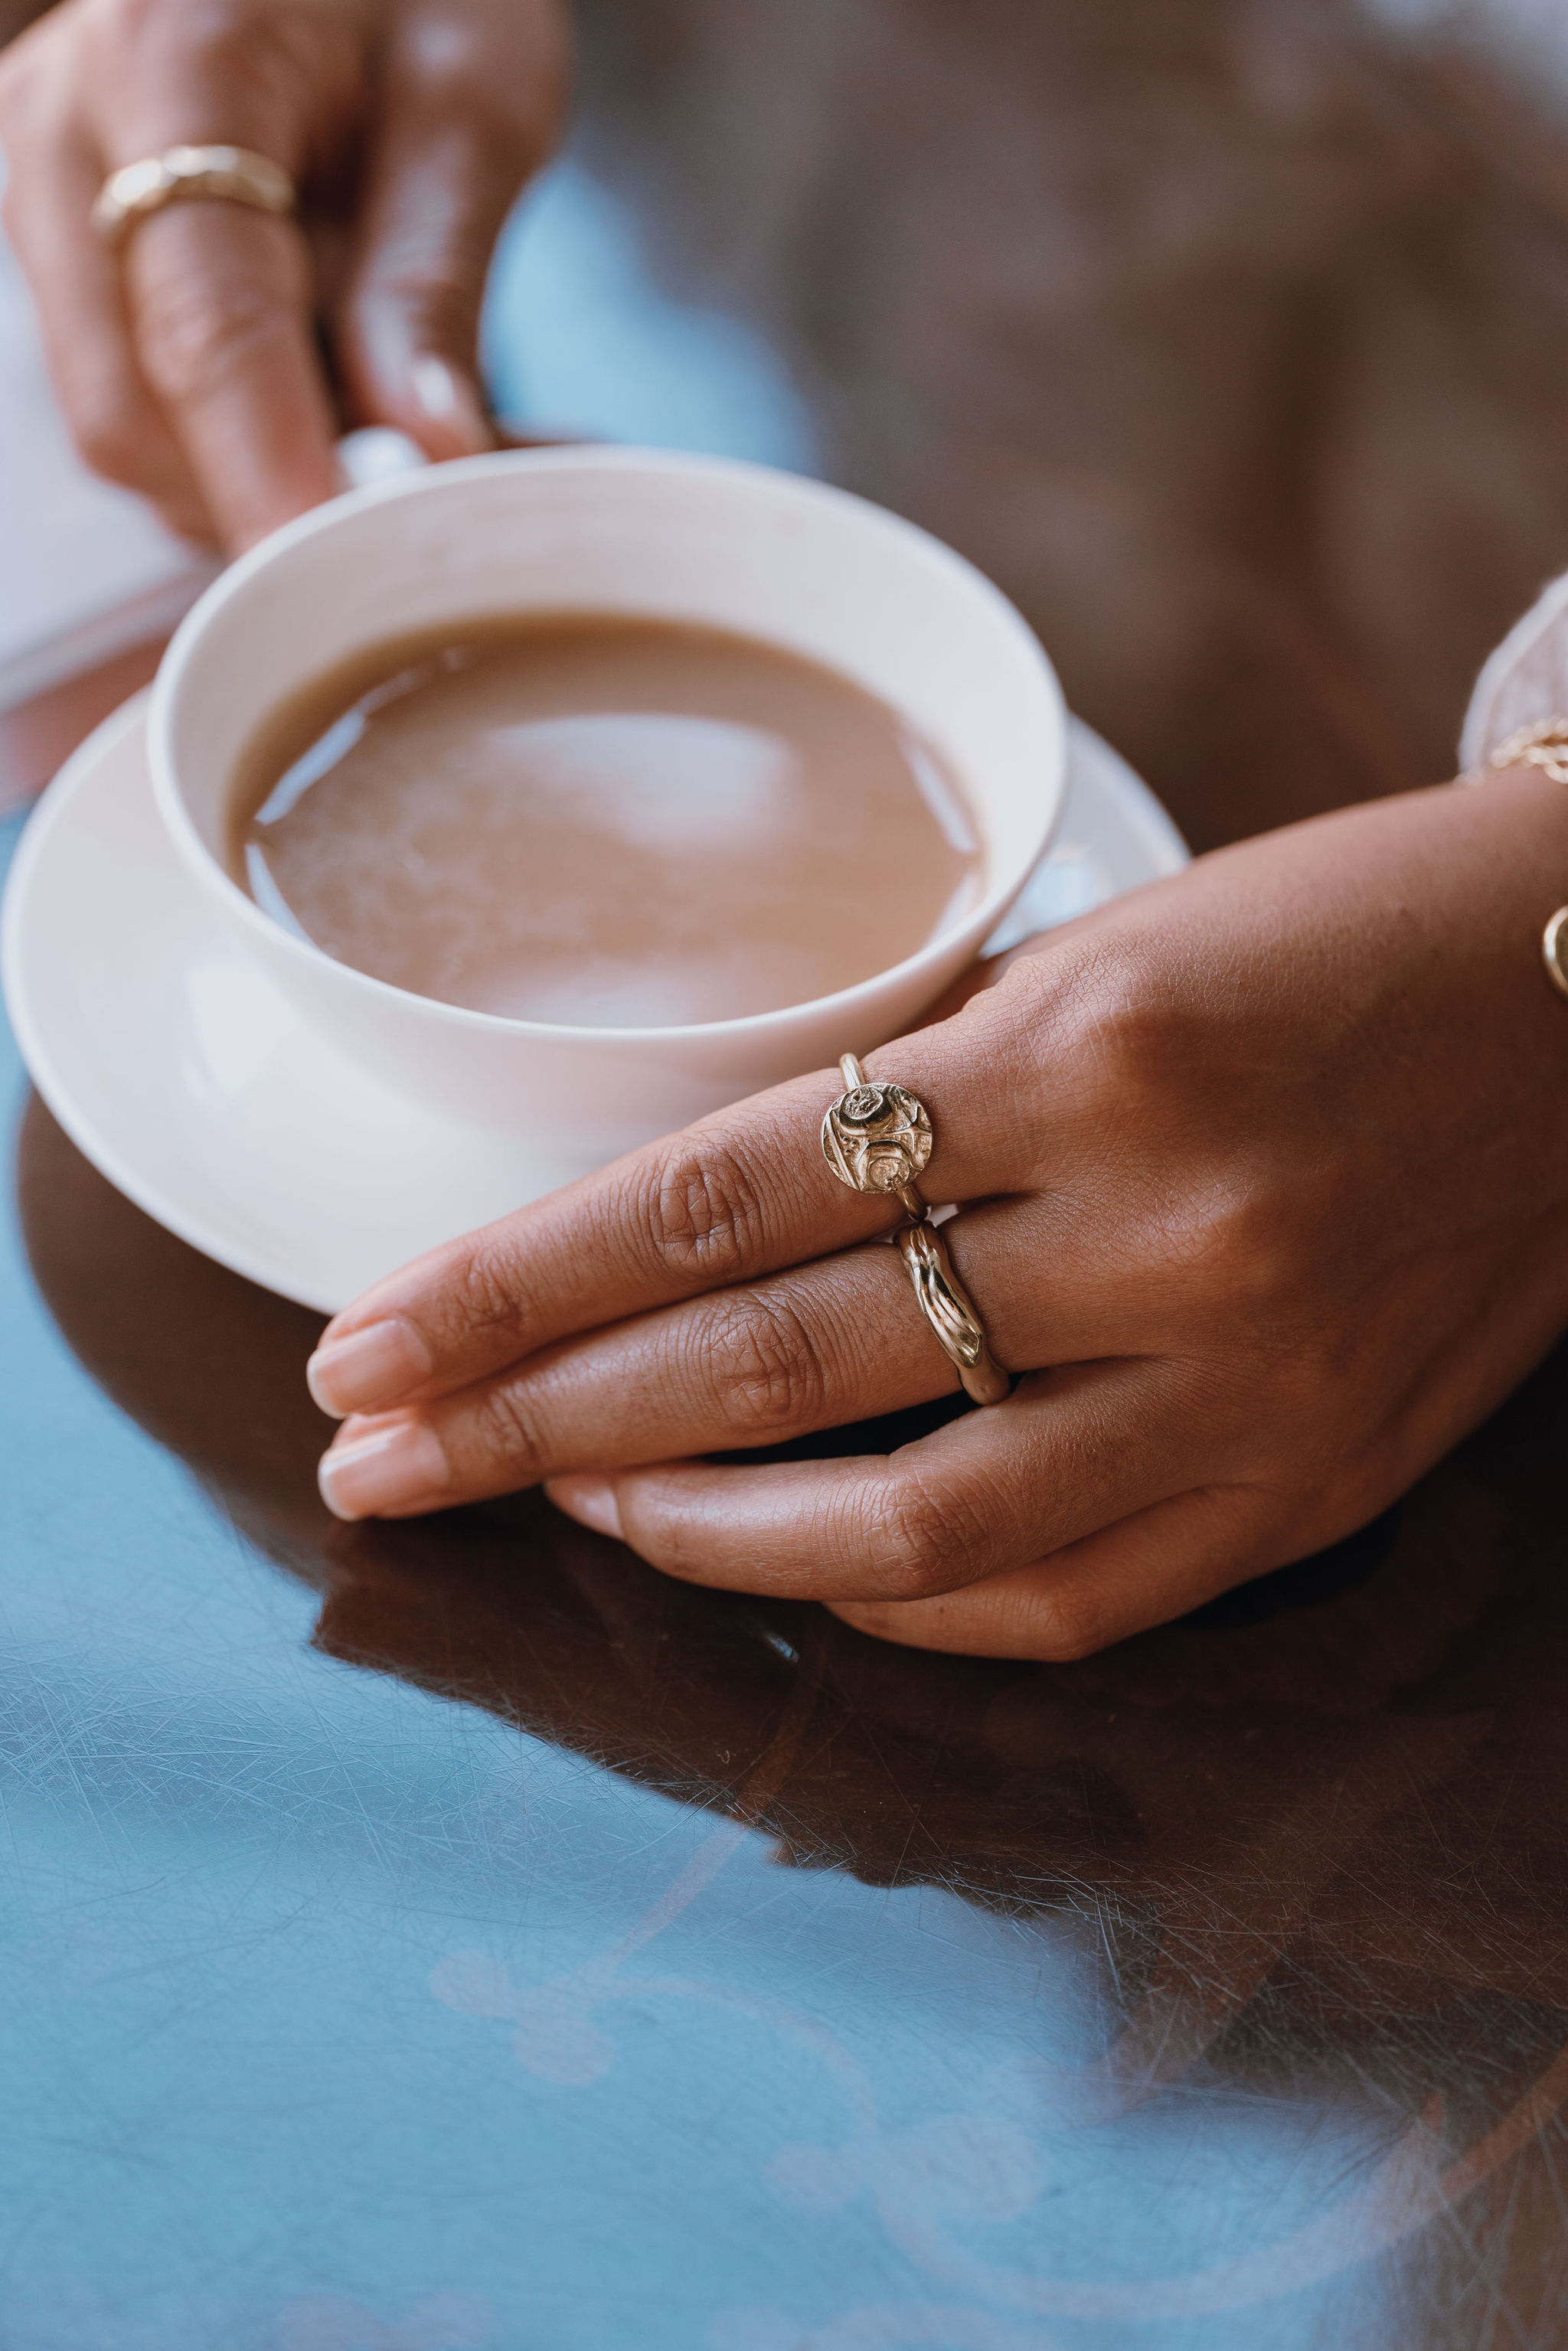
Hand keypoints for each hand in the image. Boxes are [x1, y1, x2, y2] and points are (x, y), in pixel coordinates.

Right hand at [0, 0, 569, 547]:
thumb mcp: (474, 101)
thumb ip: (434, 281)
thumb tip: (421, 455)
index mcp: (169, 64)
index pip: (206, 329)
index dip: (273, 477)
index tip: (338, 583)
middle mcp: (62, 134)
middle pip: (135, 417)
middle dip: (276, 497)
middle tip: (428, 520)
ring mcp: (43, 193)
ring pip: (131, 430)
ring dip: (269, 472)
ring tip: (399, 423)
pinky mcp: (66, 246)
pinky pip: (143, 403)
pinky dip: (249, 441)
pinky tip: (342, 402)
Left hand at [303, 774, 1567, 1659]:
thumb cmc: (1336, 935)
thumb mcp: (1113, 945)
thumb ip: (919, 1087)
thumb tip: (697, 1222)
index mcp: (1089, 1046)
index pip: (721, 1192)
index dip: (515, 1281)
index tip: (370, 1338)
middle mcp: (1166, 1225)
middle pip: (766, 1364)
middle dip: (535, 1419)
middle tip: (382, 1456)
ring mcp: (1249, 1380)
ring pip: (903, 1525)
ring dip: (695, 1530)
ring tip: (569, 1502)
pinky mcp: (1310, 1486)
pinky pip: (1056, 1600)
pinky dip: (888, 1599)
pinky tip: (782, 1560)